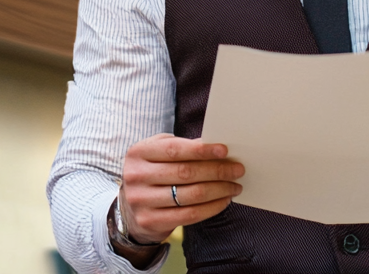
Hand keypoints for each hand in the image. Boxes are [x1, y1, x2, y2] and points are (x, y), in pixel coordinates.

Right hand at [120, 133, 243, 243]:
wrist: (131, 207)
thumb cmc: (153, 173)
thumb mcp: (158, 153)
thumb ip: (181, 147)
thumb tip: (215, 147)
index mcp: (138, 153)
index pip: (174, 150)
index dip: (201, 150)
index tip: (224, 150)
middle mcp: (136, 176)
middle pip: (185, 172)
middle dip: (216, 170)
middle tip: (237, 170)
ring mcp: (141, 200)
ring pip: (190, 195)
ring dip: (219, 190)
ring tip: (234, 185)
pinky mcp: (150, 221)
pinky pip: (189, 215)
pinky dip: (212, 207)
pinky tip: (224, 200)